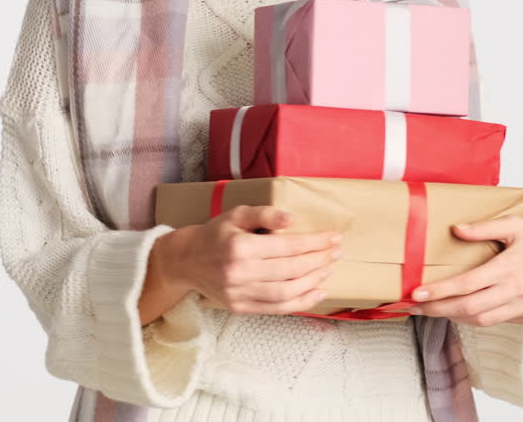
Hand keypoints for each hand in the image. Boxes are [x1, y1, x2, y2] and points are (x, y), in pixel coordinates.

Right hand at [179, 205, 342, 314]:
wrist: (186, 260)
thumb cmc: (215, 234)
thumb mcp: (237, 214)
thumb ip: (265, 214)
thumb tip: (291, 219)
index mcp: (240, 246)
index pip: (288, 246)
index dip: (315, 243)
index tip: (333, 238)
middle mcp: (239, 272)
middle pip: (290, 270)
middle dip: (318, 261)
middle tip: (335, 253)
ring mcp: (239, 293)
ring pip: (286, 293)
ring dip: (312, 282)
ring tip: (327, 270)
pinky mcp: (240, 307)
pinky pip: (276, 309)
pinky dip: (300, 303)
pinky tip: (315, 292)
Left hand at [407, 216, 522, 327]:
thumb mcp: (515, 225)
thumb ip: (484, 228)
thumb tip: (456, 230)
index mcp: (510, 267)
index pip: (467, 284)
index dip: (439, 292)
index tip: (417, 294)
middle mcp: (518, 290)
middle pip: (469, 308)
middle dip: (438, 309)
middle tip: (414, 307)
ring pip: (482, 320)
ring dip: (455, 317)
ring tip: (434, 309)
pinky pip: (499, 322)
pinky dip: (479, 317)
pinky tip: (465, 310)